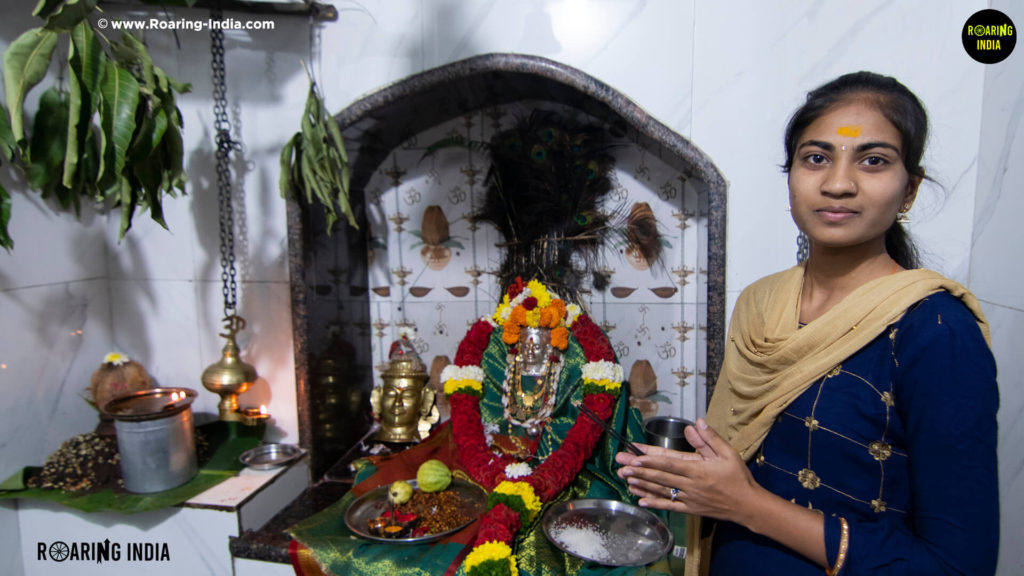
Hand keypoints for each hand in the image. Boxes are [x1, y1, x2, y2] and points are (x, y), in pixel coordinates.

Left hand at [614, 419, 761, 524]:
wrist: (748, 505)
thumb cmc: (738, 477)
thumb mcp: (728, 453)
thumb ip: (710, 439)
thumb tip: (696, 423)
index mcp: (698, 469)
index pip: (669, 463)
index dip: (651, 459)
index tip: (635, 456)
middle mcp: (690, 485)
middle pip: (660, 476)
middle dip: (639, 470)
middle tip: (621, 465)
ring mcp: (689, 498)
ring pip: (662, 491)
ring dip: (643, 485)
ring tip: (625, 479)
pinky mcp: (691, 509)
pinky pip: (670, 506)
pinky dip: (655, 503)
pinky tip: (641, 501)